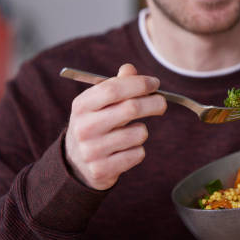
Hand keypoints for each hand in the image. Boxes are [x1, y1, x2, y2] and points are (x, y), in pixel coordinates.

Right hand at [64, 63, 166, 189]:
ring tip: (131, 133)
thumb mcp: (99, 103)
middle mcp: (84, 127)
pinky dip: (138, 150)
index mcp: (81, 105)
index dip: (139, 84)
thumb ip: (116, 85)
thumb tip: (129, 68)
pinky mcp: (101, 170)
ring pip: (139, 133)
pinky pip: (137, 154)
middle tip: (162, 103)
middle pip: (131, 109)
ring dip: (142, 131)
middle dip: (154, 103)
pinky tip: (126, 150)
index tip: (155, 83)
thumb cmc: (96, 124)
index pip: (113, 89)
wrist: (77, 164)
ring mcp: (91, 151)